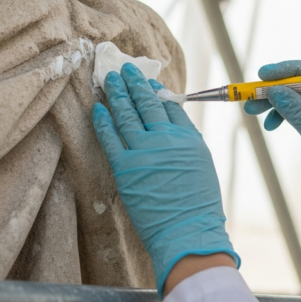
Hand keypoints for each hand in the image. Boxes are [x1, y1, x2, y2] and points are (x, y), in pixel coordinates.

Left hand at [92, 63, 238, 295]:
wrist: (188, 232)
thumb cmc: (198, 207)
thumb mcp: (202, 167)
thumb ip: (187, 144)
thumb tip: (173, 129)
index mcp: (189, 139)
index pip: (171, 106)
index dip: (157, 91)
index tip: (148, 81)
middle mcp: (167, 139)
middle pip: (147, 103)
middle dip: (134, 83)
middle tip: (124, 69)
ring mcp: (145, 151)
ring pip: (127, 114)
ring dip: (117, 94)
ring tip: (109, 79)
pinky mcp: (126, 167)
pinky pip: (110, 137)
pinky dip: (103, 120)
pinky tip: (98, 107)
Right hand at [244, 60, 300, 223]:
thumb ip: (296, 111)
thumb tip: (273, 91)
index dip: (287, 70)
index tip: (263, 73)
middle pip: (300, 82)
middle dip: (274, 89)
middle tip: (249, 95)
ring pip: (294, 96)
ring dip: (273, 103)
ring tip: (250, 110)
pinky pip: (295, 109)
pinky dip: (281, 115)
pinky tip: (270, 126)